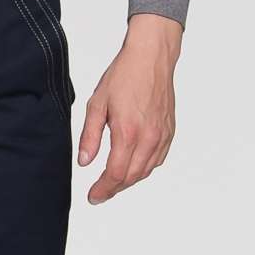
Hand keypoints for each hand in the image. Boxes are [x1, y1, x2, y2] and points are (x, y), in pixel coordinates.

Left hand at [77, 12, 182, 202]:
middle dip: (114, 189)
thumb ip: (90, 136)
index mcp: (128, 131)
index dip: (103, 189)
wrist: (151, 58)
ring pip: (146, 170)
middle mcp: (149, 137)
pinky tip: (134, 166)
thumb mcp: (97, 104)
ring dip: (129, 180)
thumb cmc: (124, 75)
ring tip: (113, 182)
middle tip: (100, 193)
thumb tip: (85, 161)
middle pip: (132, 177)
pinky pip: (158, 159)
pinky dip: (145, 168)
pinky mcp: (170, 131)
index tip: (93, 196)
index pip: (116, 174)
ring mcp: (162, 135)